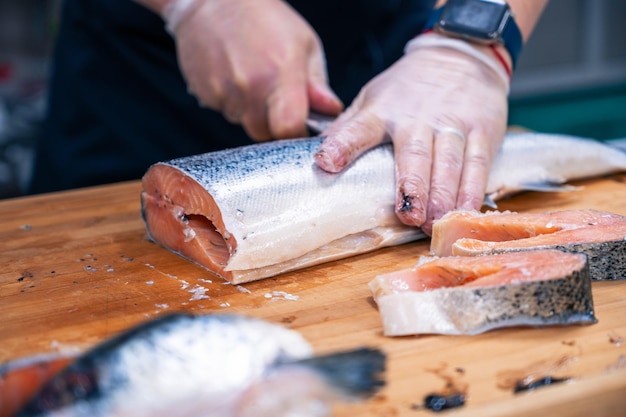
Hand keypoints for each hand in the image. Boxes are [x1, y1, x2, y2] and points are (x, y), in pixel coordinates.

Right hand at [168, 0, 342, 139]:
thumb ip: (318, 84)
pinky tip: (234, 76)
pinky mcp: (204, 92)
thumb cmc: (266, 18)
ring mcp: (224, 90)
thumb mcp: (304, 43)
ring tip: (253, 80)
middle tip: (275, 99)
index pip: (288, 128)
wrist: (213, 0)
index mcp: (281, 73)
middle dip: (272, 124)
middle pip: (264, 132)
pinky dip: (231, 101)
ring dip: (250, 111)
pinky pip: (224, 111)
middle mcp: (250, 86)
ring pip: (242, 122)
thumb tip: (331, 110)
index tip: (299, 126)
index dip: (295, 133)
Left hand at [314, 37, 508, 234]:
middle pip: (414, 154)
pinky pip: (478, 164)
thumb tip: (318, 158)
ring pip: (449, 162)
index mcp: (382, 111)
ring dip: (442, 195)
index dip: (342, 145)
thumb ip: (348, 128)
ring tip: (434, 221)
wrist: (460, 55)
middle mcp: (417, 117)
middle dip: (412, 186)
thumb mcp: (372, 98)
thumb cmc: (407, 87)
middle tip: (407, 214)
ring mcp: (452, 123)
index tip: (326, 162)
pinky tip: (465, 210)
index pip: (359, 128)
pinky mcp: (482, 130)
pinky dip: (472, 190)